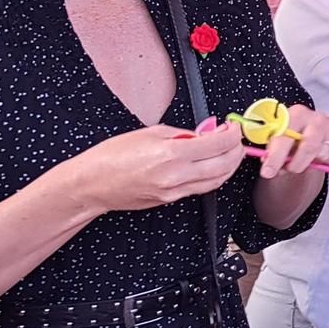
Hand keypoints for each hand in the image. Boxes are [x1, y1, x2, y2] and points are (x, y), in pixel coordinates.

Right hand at [63, 125, 244, 212]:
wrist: (92, 184)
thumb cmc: (112, 156)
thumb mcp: (150, 133)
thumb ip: (182, 134)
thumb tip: (205, 134)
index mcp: (171, 154)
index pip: (218, 144)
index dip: (232, 134)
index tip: (233, 127)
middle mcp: (176, 175)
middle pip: (224, 165)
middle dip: (236, 150)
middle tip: (236, 139)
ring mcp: (174, 191)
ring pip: (216, 180)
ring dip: (229, 166)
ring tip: (229, 152)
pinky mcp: (170, 200)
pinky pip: (200, 188)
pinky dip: (213, 176)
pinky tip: (212, 166)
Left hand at [255, 105, 328, 179]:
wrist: (311, 130)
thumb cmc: (292, 137)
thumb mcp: (278, 141)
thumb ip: (272, 151)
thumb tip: (267, 165)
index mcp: (295, 114)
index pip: (285, 135)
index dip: (275, 156)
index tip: (268, 172)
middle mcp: (316, 116)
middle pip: (308, 146)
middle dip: (296, 164)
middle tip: (288, 170)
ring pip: (322, 154)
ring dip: (310, 163)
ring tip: (303, 160)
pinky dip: (327, 161)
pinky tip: (320, 155)